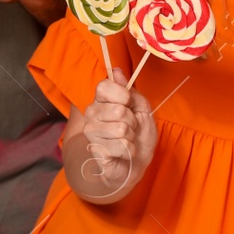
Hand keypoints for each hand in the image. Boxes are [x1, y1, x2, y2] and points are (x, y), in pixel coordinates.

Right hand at [76, 69, 157, 198]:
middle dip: (132, 121)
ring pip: (120, 129)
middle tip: (130, 128)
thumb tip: (116, 71)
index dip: (123, 95)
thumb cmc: (139, 134)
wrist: (135, 163)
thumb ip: (131, 92)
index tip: (129, 105)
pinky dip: (129, 150)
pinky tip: (124, 152)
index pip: (104, 86)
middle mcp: (91, 114)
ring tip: (127, 140)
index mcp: (101, 100)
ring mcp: (91, 132)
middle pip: (118, 110)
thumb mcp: (142, 109)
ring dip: (131, 137)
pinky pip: (121, 146)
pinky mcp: (96, 150)